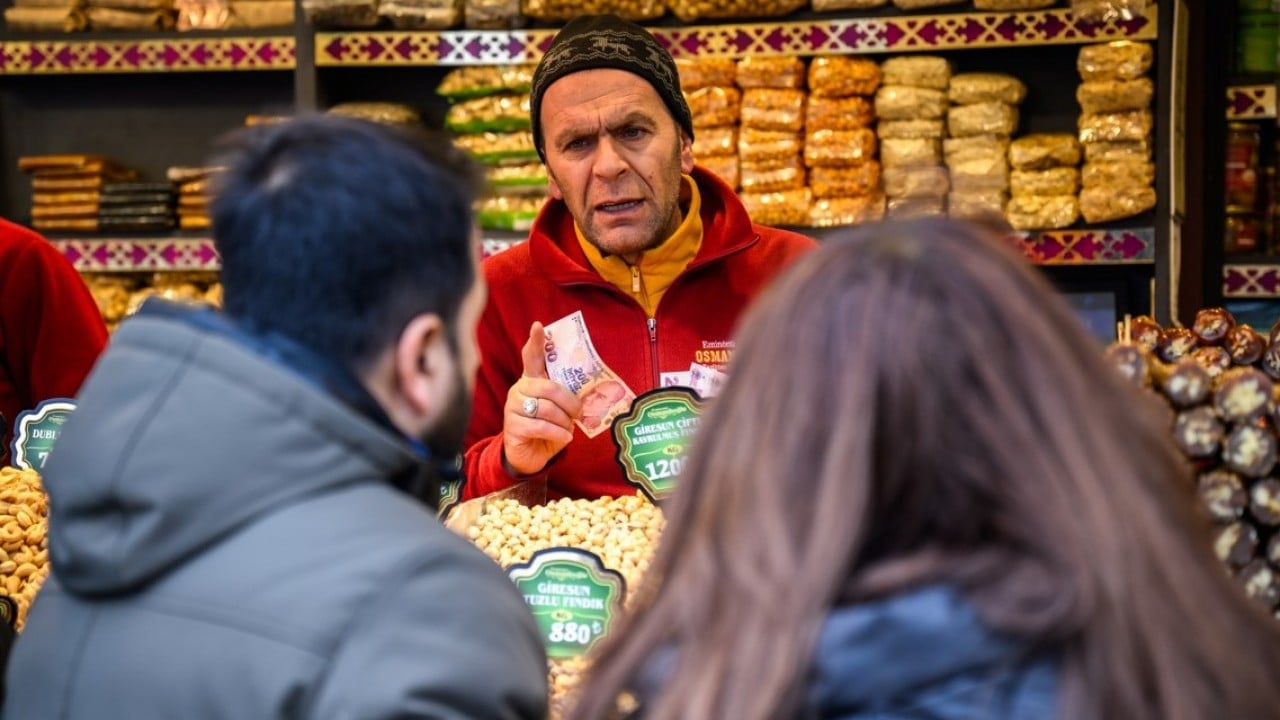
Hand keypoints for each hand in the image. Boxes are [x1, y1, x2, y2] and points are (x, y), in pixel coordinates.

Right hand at [502, 322, 581, 475]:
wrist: (531, 456)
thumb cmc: (548, 428)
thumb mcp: (559, 410)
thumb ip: (565, 397)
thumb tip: (585, 395)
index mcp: (531, 381)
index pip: (531, 357)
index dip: (535, 341)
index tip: (539, 326)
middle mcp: (519, 390)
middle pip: (548, 387)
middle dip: (569, 402)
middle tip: (578, 413)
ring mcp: (513, 408)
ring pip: (546, 409)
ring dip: (564, 421)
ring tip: (568, 428)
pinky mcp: (513, 427)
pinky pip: (542, 426)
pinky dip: (558, 433)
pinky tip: (564, 438)